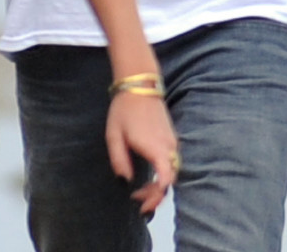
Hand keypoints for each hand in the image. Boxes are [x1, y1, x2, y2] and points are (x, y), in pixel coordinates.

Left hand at [105, 92, 178, 213]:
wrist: (140, 84)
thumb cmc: (125, 109)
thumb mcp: (114, 135)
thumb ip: (119, 160)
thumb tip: (126, 180)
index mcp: (155, 146)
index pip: (166, 179)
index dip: (156, 195)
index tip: (141, 203)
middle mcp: (168, 145)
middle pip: (171, 179)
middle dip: (156, 195)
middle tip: (137, 200)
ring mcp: (171, 140)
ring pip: (172, 171)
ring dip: (159, 185)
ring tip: (141, 191)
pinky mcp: (171, 136)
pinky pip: (171, 162)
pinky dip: (163, 174)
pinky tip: (149, 176)